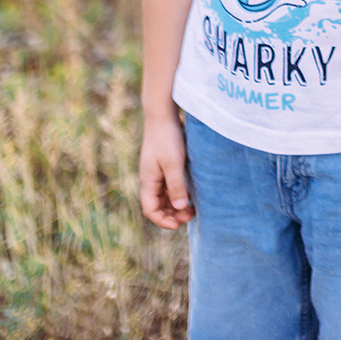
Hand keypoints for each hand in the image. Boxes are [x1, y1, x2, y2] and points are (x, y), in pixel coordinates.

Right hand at [139, 110, 193, 229]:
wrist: (163, 114)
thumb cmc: (167, 138)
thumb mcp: (173, 163)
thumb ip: (176, 186)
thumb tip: (179, 208)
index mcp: (148, 181)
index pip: (150, 210)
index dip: (163, 221)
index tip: (178, 225)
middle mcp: (150, 179)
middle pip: (157, 205)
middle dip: (172, 215)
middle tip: (190, 216)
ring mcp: (156, 172)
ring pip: (164, 197)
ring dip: (175, 205)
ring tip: (192, 208)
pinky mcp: (164, 165)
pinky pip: (169, 186)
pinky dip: (178, 193)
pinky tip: (190, 194)